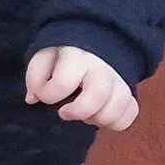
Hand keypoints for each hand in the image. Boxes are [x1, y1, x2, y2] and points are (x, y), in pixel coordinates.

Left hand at [24, 46, 138, 131]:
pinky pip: (131, 111)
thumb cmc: (62, 56)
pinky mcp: (128, 91)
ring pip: (120, 104)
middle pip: (99, 93)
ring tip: (86, 116)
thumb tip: (33, 99)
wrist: (90, 42)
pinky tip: (100, 117)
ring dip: (100, 118)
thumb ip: (35, 77)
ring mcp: (118, 78)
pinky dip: (117, 121)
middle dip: (80, 111)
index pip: (64, 81)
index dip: (50, 95)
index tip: (46, 97)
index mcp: (75, 56)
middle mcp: (101, 67)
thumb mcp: (43, 58)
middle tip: (65, 113)